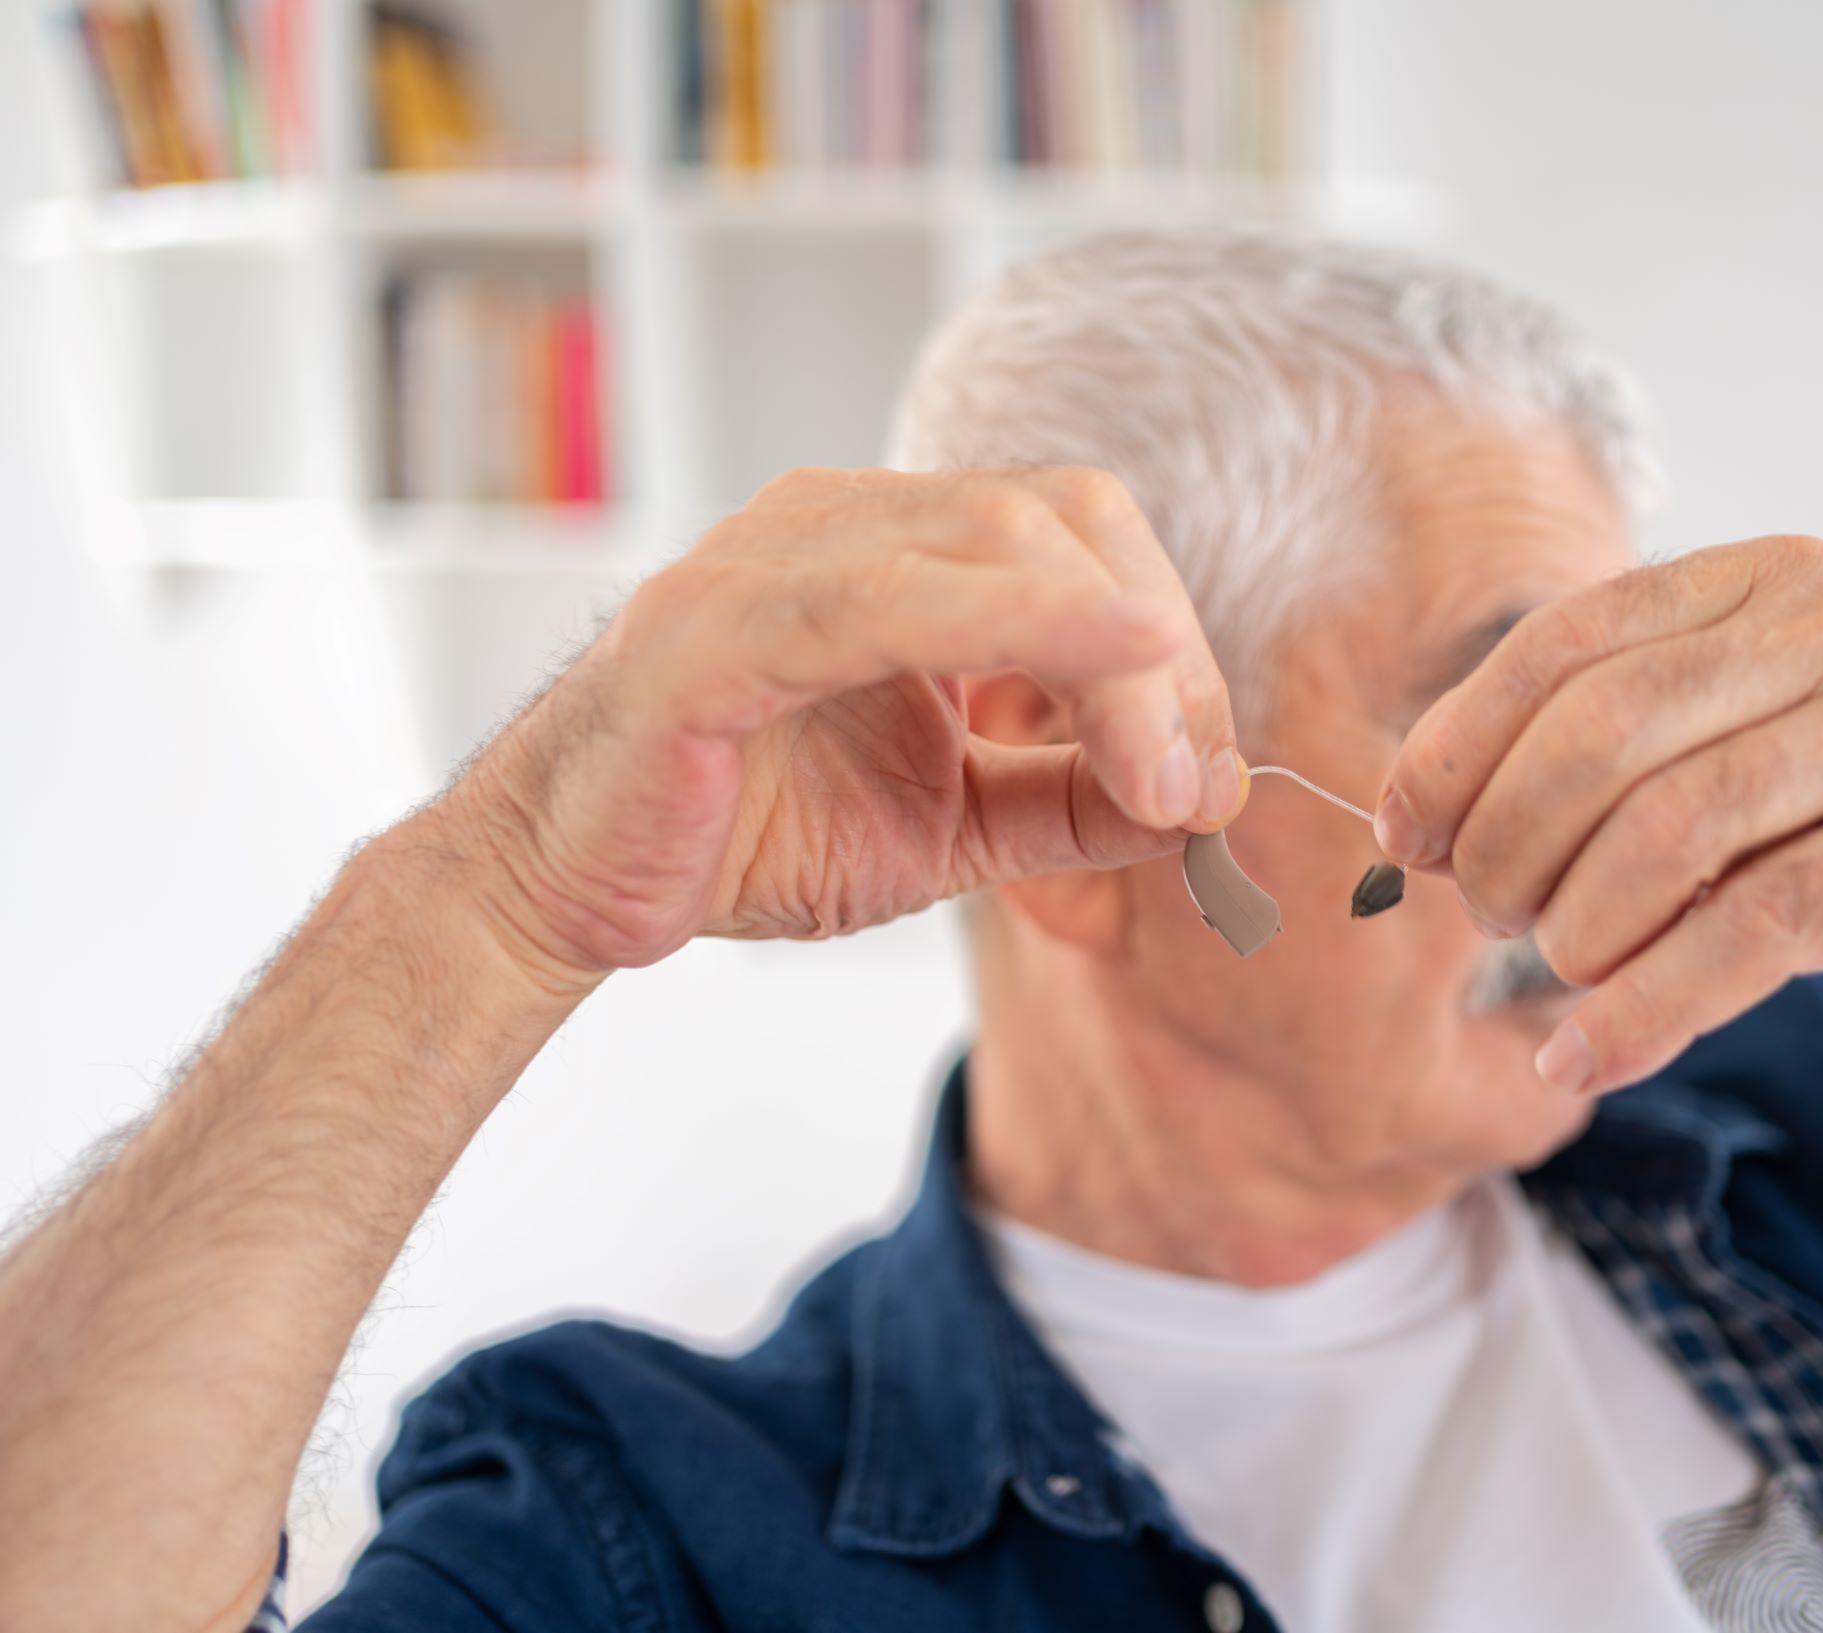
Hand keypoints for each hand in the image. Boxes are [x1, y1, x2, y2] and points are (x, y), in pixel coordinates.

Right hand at [432, 467, 1243, 981]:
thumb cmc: (747, 832)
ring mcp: (770, 559)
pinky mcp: (710, 633)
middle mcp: (841, 521)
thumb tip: (1211, 792)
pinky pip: (880, 602)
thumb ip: (1074, 803)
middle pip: (1060, 515)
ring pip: (993, 539)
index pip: (1080, 532)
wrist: (568, 889)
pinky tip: (1112, 657)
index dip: (1172, 640)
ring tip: (1162, 779)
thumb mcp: (953, 827)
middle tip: (1191, 782)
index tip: (1206, 774)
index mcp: (900, 549)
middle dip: (1160, 649)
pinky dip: (1016, 621)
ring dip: (1112, 656)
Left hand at [1375, 534, 1822, 1091]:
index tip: (1403, 839)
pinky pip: (1759, 929)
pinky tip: (1587, 1058)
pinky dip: (1649, 1008)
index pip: (1566, 641)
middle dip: (1512, 843)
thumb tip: (1410, 806)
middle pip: (1604, 731)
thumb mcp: (1730, 752)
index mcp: (1766, 580)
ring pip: (1674, 830)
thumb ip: (1603, 748)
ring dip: (1579, 929)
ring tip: (1558, 978)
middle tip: (1492, 918)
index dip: (1459, 745)